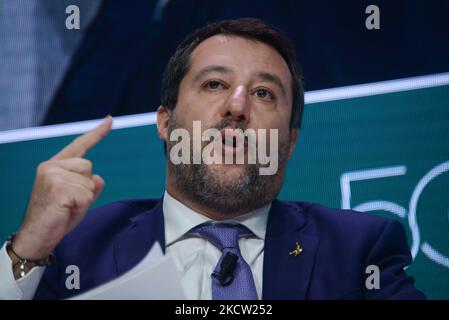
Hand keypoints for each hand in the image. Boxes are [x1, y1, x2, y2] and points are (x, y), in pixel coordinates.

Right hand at [12, 116, 112, 260]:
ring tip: (66, 207)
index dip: (97, 133)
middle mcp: (51, 166)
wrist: (37, 237)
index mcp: (55, 165)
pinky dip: (81, 206)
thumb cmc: (57, 218)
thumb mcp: (78, 199)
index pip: (80, 145)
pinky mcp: (57, 188)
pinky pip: (86, 194)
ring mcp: (53, 175)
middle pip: (89, 167)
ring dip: (84, 199)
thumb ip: (90, 185)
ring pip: (89, 182)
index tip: (110, 119)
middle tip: (69, 202)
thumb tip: (99, 177)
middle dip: (86, 187)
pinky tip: (65, 210)